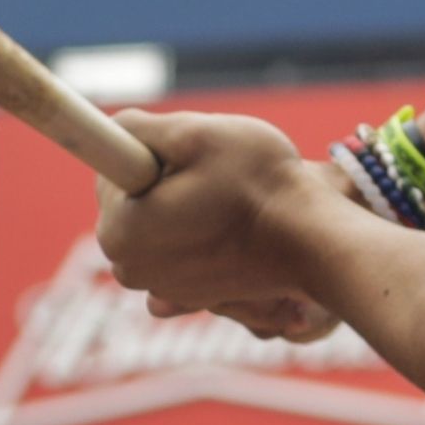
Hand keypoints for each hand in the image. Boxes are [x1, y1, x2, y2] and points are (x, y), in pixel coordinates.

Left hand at [95, 106, 340, 329]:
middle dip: (165, 178)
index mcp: (118, 231)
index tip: (188, 151)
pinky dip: (198, 235)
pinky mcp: (187, 297)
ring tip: (227, 199)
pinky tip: (228, 230)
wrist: (313, 242)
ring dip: (183, 204)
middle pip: (132, 198)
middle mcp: (128, 268)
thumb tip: (114, 127)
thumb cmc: (259, 184)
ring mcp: (159, 288)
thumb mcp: (194, 133)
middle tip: (214, 173)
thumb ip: (138, 127)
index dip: (151, 147)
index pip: (110, 169)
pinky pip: (179, 250)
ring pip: (157, 222)